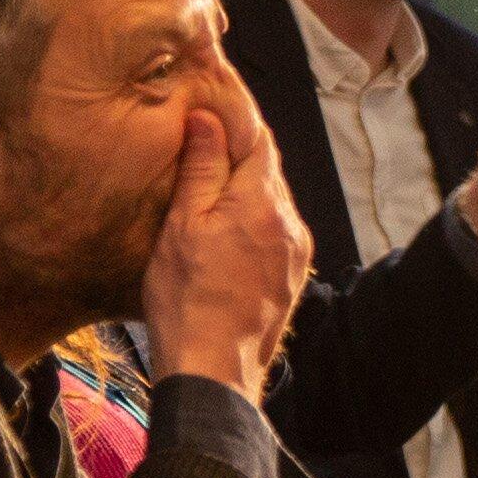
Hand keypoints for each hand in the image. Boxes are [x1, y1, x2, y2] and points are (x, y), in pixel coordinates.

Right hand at [143, 84, 313, 391]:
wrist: (214, 372)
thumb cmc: (188, 302)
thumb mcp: (182, 226)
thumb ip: (200, 169)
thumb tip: (208, 118)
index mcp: (262, 203)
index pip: (258, 138)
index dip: (235, 118)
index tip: (213, 104)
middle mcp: (290, 223)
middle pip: (267, 169)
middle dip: (238, 153)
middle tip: (204, 141)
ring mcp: (296, 252)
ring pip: (271, 201)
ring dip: (244, 189)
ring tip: (208, 188)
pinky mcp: (292, 276)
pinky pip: (275, 231)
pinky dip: (252, 220)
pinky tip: (224, 230)